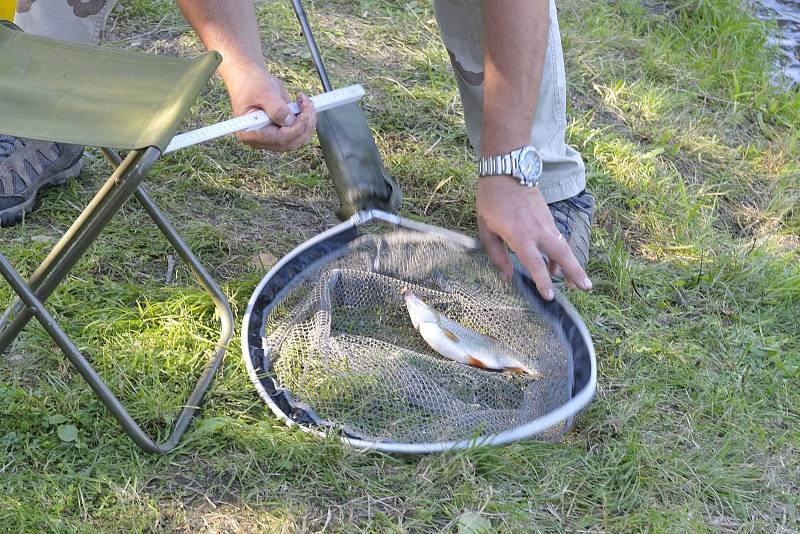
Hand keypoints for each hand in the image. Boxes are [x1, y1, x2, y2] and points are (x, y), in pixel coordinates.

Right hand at [223, 63, 315, 151]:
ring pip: (298, 140)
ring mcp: (271, 137)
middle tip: (307, 103)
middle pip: (291, 142)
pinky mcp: (280, 132)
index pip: (279, 139)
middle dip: (305, 124)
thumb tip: (290, 122)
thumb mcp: (264, 93)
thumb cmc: (251, 83)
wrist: (249, 78)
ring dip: (307, 122)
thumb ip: (277, 109)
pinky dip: (305, 121)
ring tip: (305, 102)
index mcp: (250, 132)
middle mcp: (261, 139)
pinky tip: (303, 106)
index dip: (296, 128)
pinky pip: (298, 134)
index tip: (305, 113)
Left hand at [476, 175, 592, 299]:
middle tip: (586, 288)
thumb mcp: (486, 229)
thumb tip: (507, 276)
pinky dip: (560, 253)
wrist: (508, 171)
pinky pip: (557, 239)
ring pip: (563, 247)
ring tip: (576, 283)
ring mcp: (546, 222)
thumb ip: (497, 255)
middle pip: (562, 254)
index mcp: (519, 235)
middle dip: (576, 272)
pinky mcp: (549, 217)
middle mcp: (537, 230)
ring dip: (571, 265)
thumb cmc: (491, 201)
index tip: (550, 296)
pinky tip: (556, 265)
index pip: (534, 263)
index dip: (543, 281)